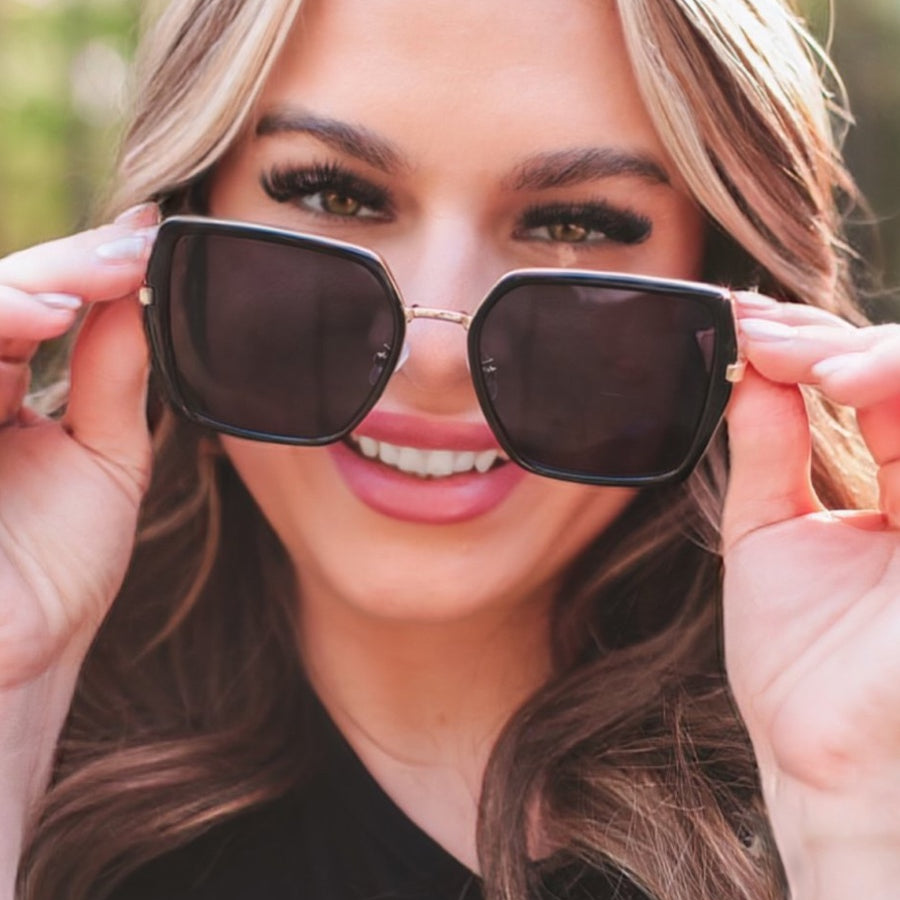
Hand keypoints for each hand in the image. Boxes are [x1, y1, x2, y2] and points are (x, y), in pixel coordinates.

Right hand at [0, 204, 156, 687]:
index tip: (150, 238)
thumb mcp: (104, 459)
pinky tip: (30, 328)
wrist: (21, 656)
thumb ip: (113, 377)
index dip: (83, 267)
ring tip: (68, 303)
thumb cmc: (58, 568)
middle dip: (55, 268)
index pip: (30, 304)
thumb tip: (139, 289)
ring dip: (5, 300)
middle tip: (125, 255)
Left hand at [722, 295, 899, 896]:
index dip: (813, 345)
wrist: (816, 757)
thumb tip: (753, 369)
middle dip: (837, 340)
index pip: (880, 385)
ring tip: (798, 356)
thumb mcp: (768, 532)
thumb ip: (769, 450)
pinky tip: (841, 381)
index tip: (739, 325)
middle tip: (759, 333)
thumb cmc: (798, 660)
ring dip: (878, 353)